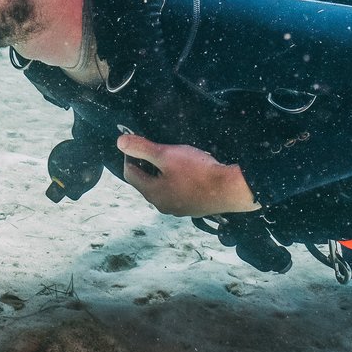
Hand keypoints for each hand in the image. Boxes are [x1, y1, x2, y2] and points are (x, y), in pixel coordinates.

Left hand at [114, 133, 257, 215]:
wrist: (230, 189)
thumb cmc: (198, 172)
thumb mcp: (167, 154)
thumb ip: (142, 148)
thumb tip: (120, 142)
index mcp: (152, 193)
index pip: (130, 174)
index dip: (130, 156)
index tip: (136, 143)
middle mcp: (163, 205)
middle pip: (146, 182)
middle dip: (147, 165)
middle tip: (156, 149)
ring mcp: (179, 209)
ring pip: (163, 188)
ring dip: (163, 173)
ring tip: (174, 158)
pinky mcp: (194, 208)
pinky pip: (178, 192)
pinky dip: (178, 181)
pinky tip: (190, 171)